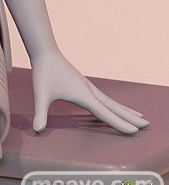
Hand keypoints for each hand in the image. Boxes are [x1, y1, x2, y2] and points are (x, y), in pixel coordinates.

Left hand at [31, 49, 148, 133]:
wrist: (45, 52)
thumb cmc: (44, 72)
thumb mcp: (41, 94)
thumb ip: (40, 113)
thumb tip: (37, 130)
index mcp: (84, 95)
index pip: (105, 113)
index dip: (120, 124)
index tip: (136, 131)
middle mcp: (90, 91)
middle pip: (114, 107)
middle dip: (130, 117)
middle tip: (147, 125)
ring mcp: (88, 87)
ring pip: (110, 101)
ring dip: (124, 110)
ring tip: (138, 116)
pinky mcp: (83, 85)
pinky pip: (103, 98)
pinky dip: (113, 105)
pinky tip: (113, 108)